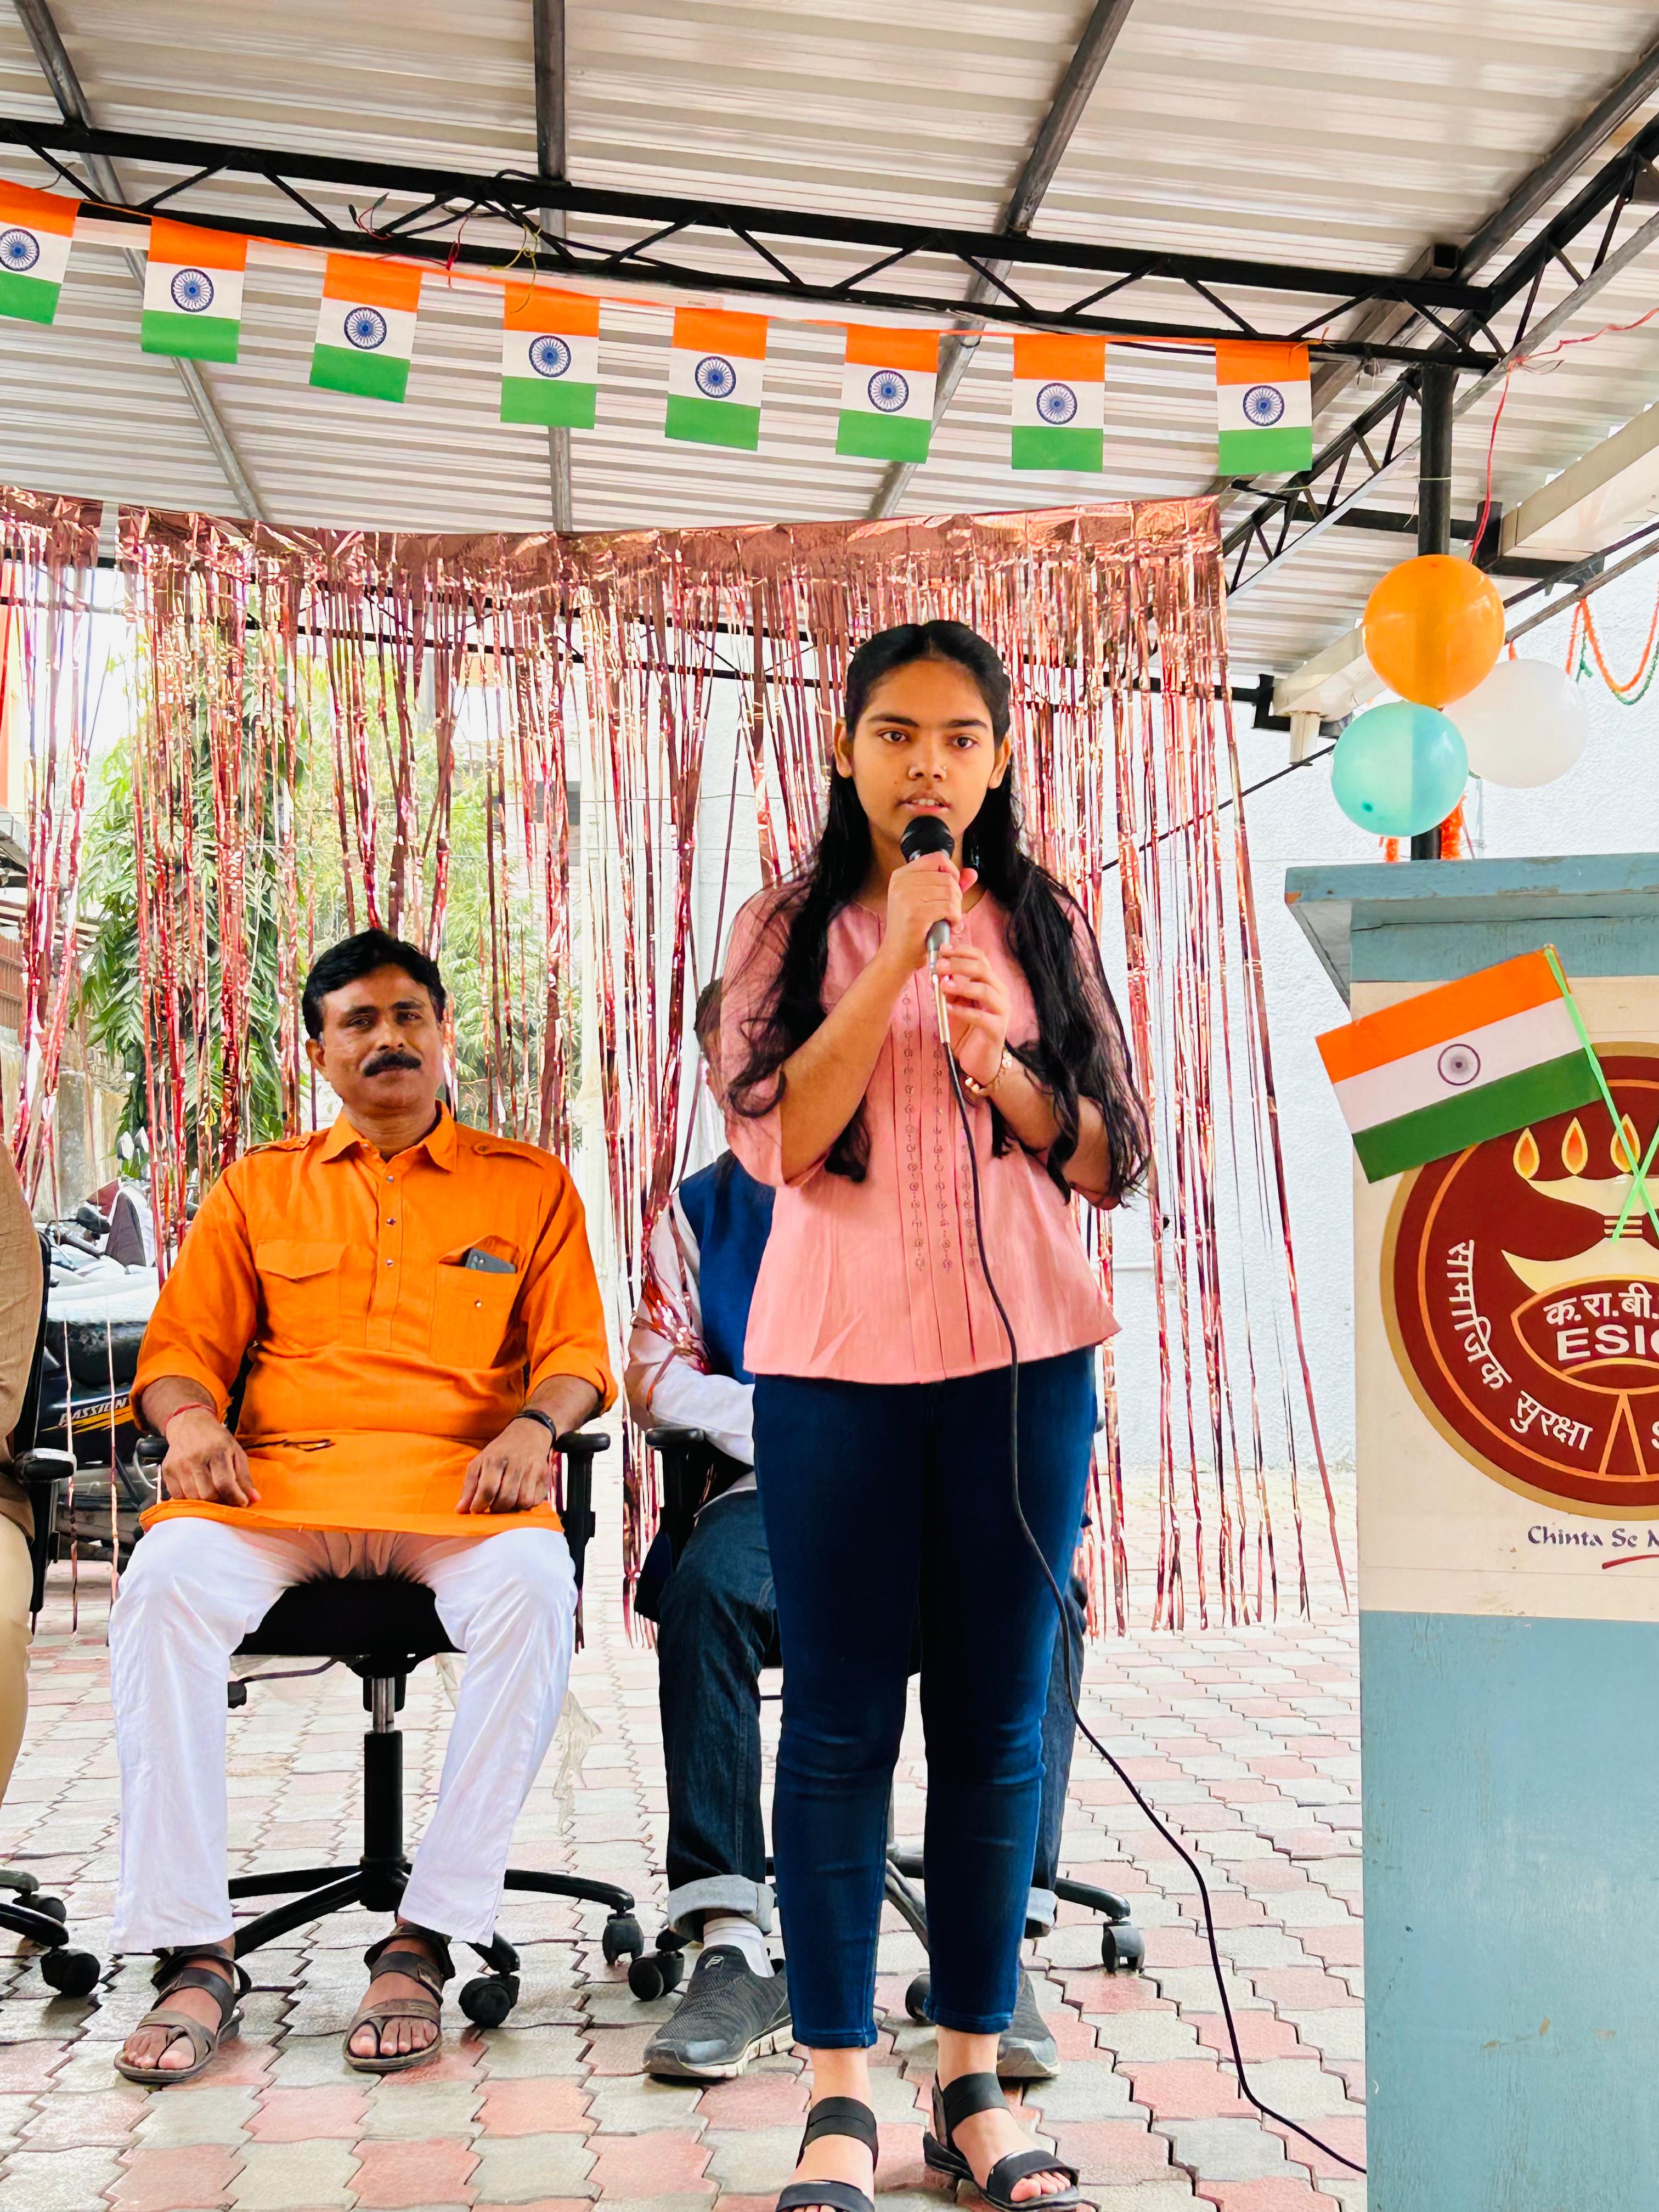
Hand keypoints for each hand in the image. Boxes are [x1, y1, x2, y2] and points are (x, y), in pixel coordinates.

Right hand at [161, 1409, 258, 1508]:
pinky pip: (178, 1496)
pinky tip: (197, 1490)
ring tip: (212, 1494)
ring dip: (205, 1501)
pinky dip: (189, 1499)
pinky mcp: (167, 1470)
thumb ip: (244, 1477)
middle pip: (208, 1493)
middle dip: (220, 1501)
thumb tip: (254, 1499)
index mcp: (217, 1451)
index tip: (242, 1503)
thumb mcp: (236, 1452)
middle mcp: (195, 1458)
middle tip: (226, 1498)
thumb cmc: (216, 1439)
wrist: (189, 1424)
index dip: (234, 1497)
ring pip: (192, 1497)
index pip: (224, 1483)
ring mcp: (179, 1464)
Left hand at [458, 1416, 553, 1514]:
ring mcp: (533, 1469)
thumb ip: (469, 1487)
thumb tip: (460, 1510)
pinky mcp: (545, 1475)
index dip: (480, 1504)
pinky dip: (526, 1503)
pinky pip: (535, 1501)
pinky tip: (520, 1495)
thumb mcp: (479, 1463)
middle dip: (496, 1508)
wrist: (528, 1435)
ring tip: (507, 1500)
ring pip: (522, 1502)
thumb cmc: (499, 1452)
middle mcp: (516, 1463)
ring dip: (512, 1507)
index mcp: (495, 1459)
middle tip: (493, 1505)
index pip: (488, 1489)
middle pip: (506, 1499)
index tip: (476, 1510)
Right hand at [878, 853, 976, 975]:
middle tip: (951, 911)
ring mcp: (906, 897)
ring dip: (956, 908)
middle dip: (956, 895)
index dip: (952, 871)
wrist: (897, 955)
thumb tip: (972, 873)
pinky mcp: (915, 913)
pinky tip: (949, 926)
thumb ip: (951, 885)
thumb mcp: (930, 901)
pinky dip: (955, 918)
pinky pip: (949, 907)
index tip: (953, 888)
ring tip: (950, 919)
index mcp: (901, 875)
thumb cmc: (913, 929)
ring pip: (949, 892)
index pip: (937, 858)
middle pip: (946, 877)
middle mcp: (901, 882)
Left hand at [936, 943, 1009, 1088]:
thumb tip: (937, 973)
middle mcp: (1000, 993)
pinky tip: (948, 1009)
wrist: (980, 1061)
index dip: (961, 951)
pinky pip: (980, 1017)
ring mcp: (1002, 1011)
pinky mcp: (998, 1030)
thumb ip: (950, 990)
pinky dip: (963, 1011)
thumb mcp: (956, 1005)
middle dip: (958, 965)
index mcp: (991, 983)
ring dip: (961, 985)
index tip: (942, 949)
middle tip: (938, 966)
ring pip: (984, 990)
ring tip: (943, 986)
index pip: (981, 958)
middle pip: (982, 969)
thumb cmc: (968, 1031)